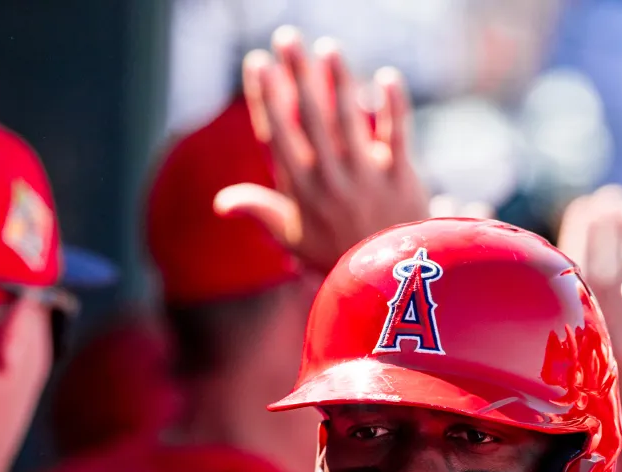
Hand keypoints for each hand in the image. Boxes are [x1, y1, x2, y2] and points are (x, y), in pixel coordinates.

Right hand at [216, 27, 428, 272]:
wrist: (386, 283)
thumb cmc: (335, 257)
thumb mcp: (292, 238)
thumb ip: (260, 212)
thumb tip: (221, 203)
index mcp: (299, 191)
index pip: (278, 134)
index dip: (266, 97)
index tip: (257, 63)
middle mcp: (328, 181)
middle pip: (309, 118)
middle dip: (296, 75)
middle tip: (288, 38)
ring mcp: (365, 178)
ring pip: (348, 120)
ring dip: (338, 81)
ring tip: (329, 47)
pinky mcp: (401, 179)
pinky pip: (397, 137)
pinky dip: (393, 107)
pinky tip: (386, 78)